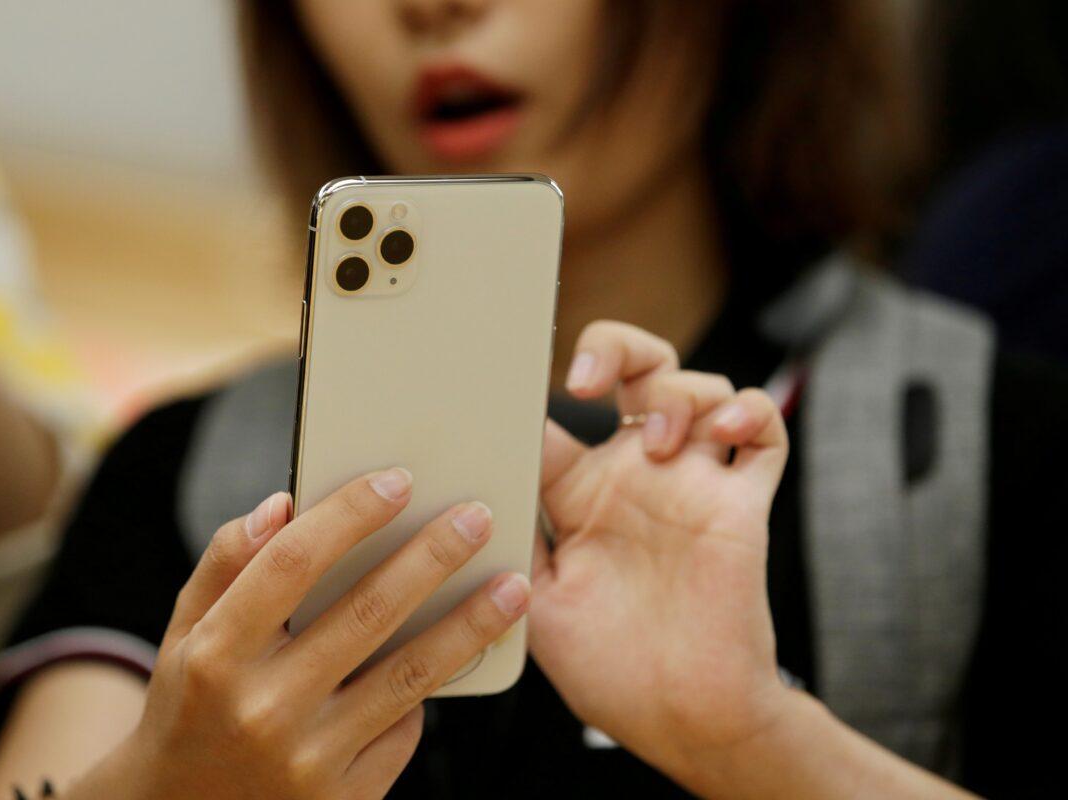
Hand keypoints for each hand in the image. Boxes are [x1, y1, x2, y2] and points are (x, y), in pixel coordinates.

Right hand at [69, 468, 529, 799]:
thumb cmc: (191, 708)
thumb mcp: (185, 634)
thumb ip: (226, 564)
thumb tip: (282, 505)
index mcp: (216, 653)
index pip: (292, 563)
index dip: (350, 514)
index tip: (397, 480)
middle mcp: (262, 707)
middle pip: (366, 612)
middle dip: (431, 557)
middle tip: (476, 518)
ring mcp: (308, 759)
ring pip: (409, 675)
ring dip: (469, 625)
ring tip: (513, 586)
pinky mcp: (345, 798)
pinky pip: (405, 729)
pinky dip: (430, 689)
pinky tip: (453, 658)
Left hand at [530, 321, 789, 786]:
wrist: (684, 719)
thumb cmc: (611, 670)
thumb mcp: (536, 598)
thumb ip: (514, 535)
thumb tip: (473, 485)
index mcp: (581, 497)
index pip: (558, 418)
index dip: (535, 391)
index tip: (512, 384)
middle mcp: (636, 479)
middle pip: (633, 373)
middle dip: (613, 349)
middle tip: (586, 378)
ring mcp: (692, 485)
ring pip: (699, 388)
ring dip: (680, 391)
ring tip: (662, 439)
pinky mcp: (742, 503)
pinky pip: (764, 434)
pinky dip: (750, 412)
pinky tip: (722, 428)